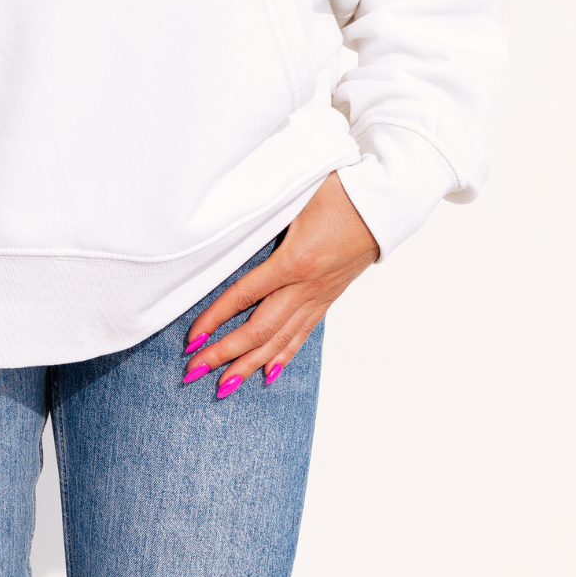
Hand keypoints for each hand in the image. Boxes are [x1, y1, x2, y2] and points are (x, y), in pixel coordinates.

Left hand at [182, 172, 378, 393]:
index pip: (244, 296)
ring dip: (249, 365)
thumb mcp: (294, 195)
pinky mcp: (328, 297)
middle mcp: (306, 286)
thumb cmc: (338, 190)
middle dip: (224, 354)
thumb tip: (227, 222)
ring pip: (280, 339)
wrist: (383, 203)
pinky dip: (283, 355)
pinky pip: (302, 333)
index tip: (192, 338)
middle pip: (259, 330)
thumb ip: (262, 213)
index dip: (216, 319)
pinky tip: (267, 372)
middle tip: (194, 372)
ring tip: (224, 386)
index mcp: (294, 260)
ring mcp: (319, 295)